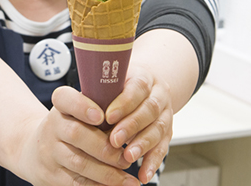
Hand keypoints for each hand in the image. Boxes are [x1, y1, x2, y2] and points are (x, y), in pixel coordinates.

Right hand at [16, 86, 138, 185]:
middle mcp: (52, 127)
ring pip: (79, 163)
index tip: (101, 116)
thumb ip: (101, 110)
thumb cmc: (69, 128)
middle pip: (76, 134)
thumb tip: (133, 121)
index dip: (83, 106)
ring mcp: (49, 152)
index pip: (65, 98)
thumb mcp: (78, 112)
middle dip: (106, 148)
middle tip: (127, 158)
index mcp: (61, 106)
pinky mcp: (50, 175)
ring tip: (129, 180)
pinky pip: (75, 183)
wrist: (33, 150)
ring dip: (108, 173)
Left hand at [105, 65, 174, 183]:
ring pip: (158, 128)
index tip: (108, 116)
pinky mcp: (167, 132)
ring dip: (143, 144)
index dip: (124, 103)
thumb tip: (83, 108)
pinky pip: (163, 147)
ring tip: (128, 157)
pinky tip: (144, 173)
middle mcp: (158, 95)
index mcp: (143, 77)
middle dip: (132, 126)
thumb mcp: (112, 82)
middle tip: (115, 140)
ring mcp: (165, 113)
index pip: (137, 88)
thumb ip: (101, 92)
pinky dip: (153, 162)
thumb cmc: (121, 87)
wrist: (148, 89)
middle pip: (149, 109)